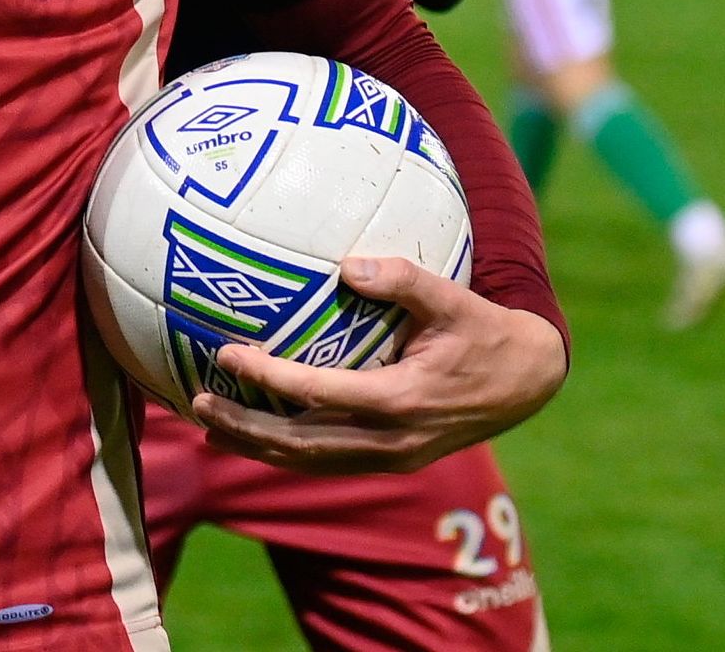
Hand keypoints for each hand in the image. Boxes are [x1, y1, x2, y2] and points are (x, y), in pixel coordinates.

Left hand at [194, 256, 566, 474]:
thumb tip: (349, 264)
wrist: (527, 382)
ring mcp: (391, 457)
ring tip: (209, 423)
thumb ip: (404, 280)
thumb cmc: (485, 332)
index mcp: (401, 401)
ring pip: (310, 461)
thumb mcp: (454, 299)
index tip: (228, 355)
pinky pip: (327, 460)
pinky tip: (254, 432)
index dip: (269, 379)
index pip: (319, 395)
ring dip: (257, 445)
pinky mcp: (391, 460)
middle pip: (302, 445)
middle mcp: (391, 440)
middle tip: (197, 401)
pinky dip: (286, 450)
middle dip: (246, 427)